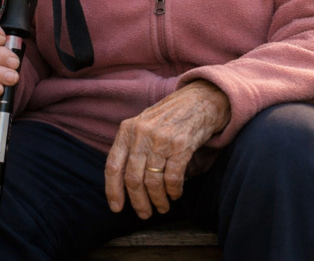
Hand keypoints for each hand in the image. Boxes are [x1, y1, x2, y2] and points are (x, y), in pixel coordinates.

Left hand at [105, 81, 230, 218]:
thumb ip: (131, 145)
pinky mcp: (181, 145)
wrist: (200, 98)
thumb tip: (122, 181)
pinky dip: (174, 191)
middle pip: (133, 179)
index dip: (113, 191)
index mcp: (127, 129)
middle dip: (138, 202)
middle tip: (144, 213)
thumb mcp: (143, 123)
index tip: (117, 208)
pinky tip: (176, 194)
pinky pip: (173, 178)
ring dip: (158, 200)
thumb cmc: (170, 115)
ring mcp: (161, 139)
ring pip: (153, 182)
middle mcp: (142, 134)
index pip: (113, 166)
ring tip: (162, 207)